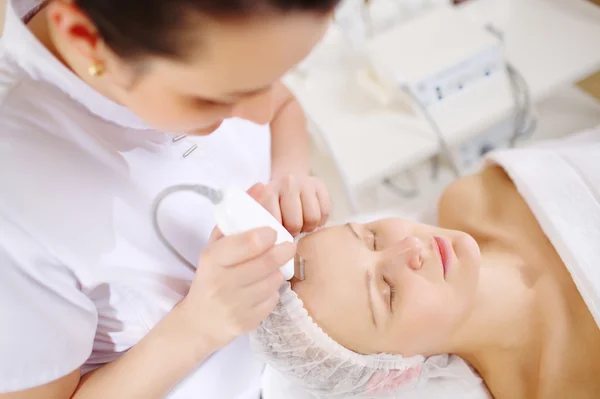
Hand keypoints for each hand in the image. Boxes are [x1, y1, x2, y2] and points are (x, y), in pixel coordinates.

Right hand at [177, 227, 294, 351]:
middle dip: (284, 250)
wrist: (200, 321)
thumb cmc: (211, 276)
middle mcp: (222, 283)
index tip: (272, 233)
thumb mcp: (214, 247)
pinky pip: (273, 300)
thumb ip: (235, 219)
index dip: (268, 235)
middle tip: (288, 245)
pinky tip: (262, 289)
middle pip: (268, 262)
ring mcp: (234, 306)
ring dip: (278, 271)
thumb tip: (261, 188)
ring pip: (274, 280)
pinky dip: (273, 291)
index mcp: (212, 260)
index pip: (249, 243)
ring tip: (270, 268)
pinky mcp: (247, 322)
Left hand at [248, 175, 331, 236]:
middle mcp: (287, 183)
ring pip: (313, 218)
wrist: (288, 181)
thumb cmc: (274, 202)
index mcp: (269, 192)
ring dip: (309, 227)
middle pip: (295, 223)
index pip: (275, 223)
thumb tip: (270, 238)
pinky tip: (312, 217)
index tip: (279, 233)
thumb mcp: (262, 209)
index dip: (279, 234)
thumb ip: (262, 221)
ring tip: (303, 224)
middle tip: (292, 230)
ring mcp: (305, 182)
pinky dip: (321, 219)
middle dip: (295, 232)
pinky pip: (325, 211)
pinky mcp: (319, 185)